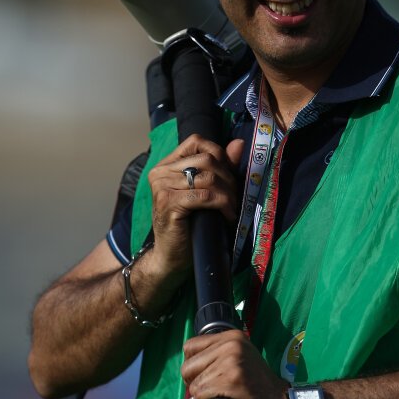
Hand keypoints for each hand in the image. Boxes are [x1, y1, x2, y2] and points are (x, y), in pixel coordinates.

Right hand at [147, 134, 244, 276]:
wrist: (172, 257)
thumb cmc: (189, 225)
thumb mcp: (206, 192)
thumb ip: (220, 166)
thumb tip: (238, 143)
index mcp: (166, 165)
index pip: (197, 141)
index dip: (219, 154)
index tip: (229, 176)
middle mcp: (160, 172)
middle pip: (207, 159)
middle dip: (228, 178)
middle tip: (235, 198)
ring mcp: (162, 187)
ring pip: (209, 177)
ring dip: (228, 194)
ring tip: (231, 208)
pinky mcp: (169, 203)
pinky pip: (206, 195)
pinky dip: (222, 205)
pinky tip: (226, 217)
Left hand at [181, 330, 291, 398]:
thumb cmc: (258, 386)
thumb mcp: (240, 358)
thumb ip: (218, 356)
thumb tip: (189, 371)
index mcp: (232, 336)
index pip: (190, 347)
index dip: (192, 366)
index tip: (205, 377)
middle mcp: (231, 345)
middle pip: (188, 368)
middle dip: (195, 385)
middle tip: (212, 392)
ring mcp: (232, 362)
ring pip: (195, 386)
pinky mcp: (232, 381)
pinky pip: (202, 398)